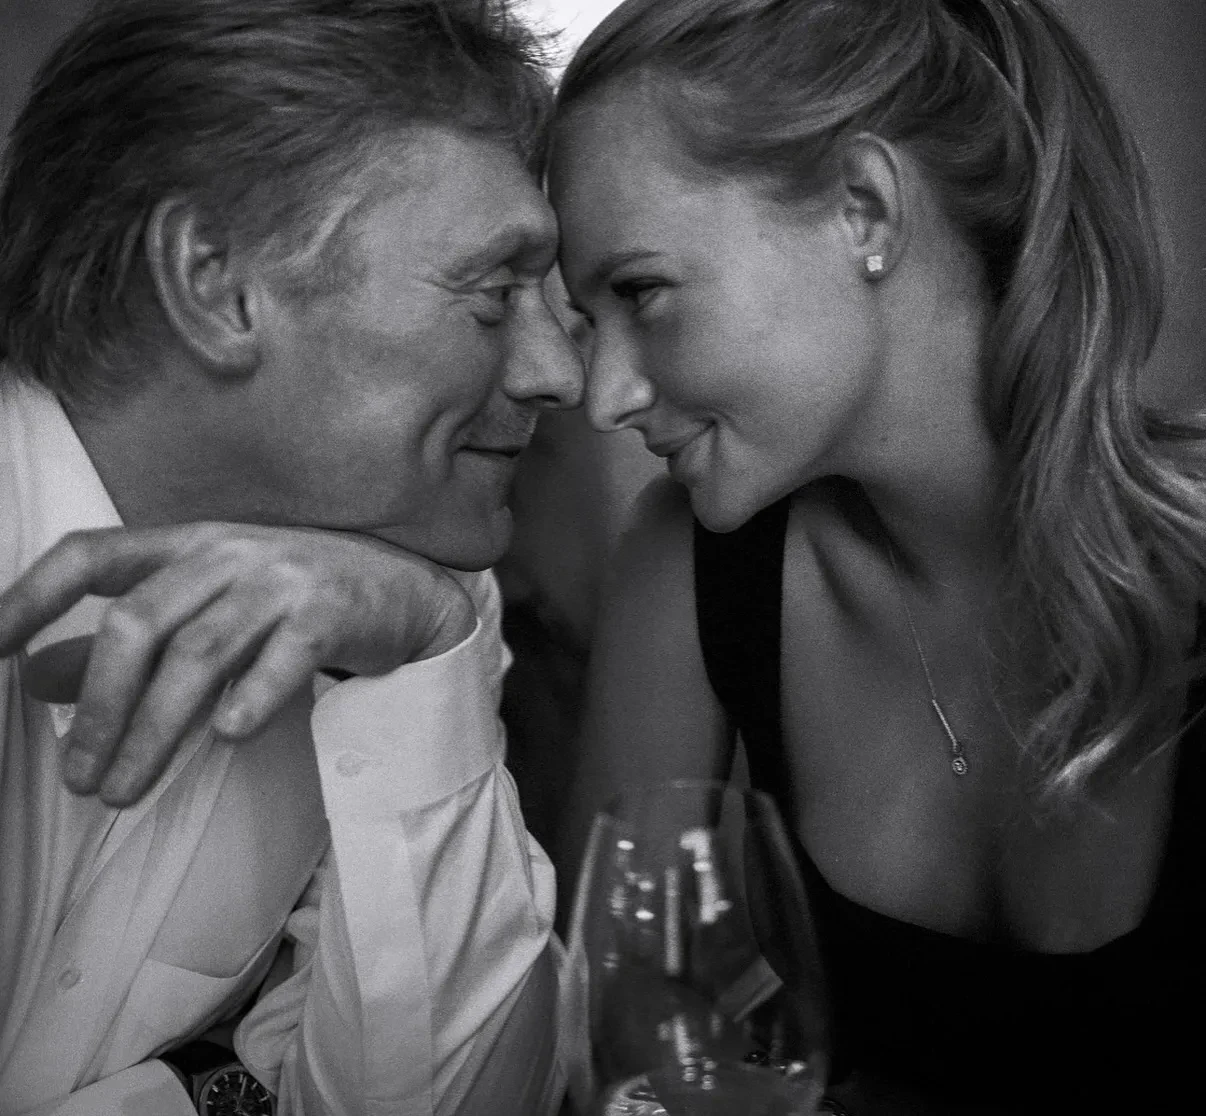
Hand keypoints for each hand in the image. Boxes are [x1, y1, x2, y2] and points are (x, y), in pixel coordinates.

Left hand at [0, 523, 474, 805]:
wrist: (402, 589)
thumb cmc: (292, 600)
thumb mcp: (206, 606)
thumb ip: (128, 642)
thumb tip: (36, 677)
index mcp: (187, 544)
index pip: (89, 556)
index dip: (30, 598)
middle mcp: (228, 552)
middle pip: (140, 621)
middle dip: (99, 707)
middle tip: (79, 777)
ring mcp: (283, 579)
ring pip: (201, 653)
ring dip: (153, 730)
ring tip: (125, 790)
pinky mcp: (334, 611)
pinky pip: (285, 657)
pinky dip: (251, 698)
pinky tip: (227, 737)